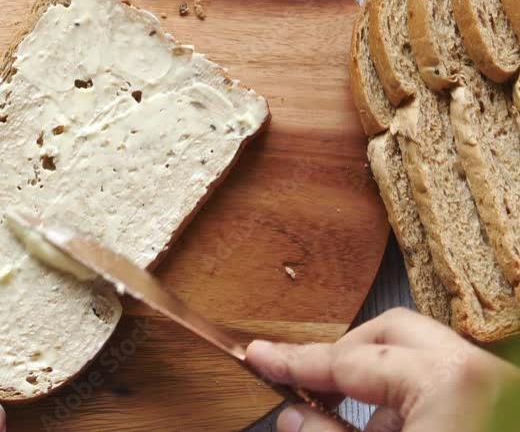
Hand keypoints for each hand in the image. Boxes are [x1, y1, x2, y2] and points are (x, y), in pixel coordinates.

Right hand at [245, 307, 518, 431]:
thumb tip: (293, 415)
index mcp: (449, 382)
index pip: (349, 359)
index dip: (296, 360)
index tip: (261, 356)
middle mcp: (480, 375)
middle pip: (393, 335)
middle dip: (345, 356)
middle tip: (305, 381)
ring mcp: (499, 394)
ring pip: (421, 363)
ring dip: (379, 391)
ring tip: (353, 430)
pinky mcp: (501, 414)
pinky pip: (445, 393)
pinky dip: (412, 410)